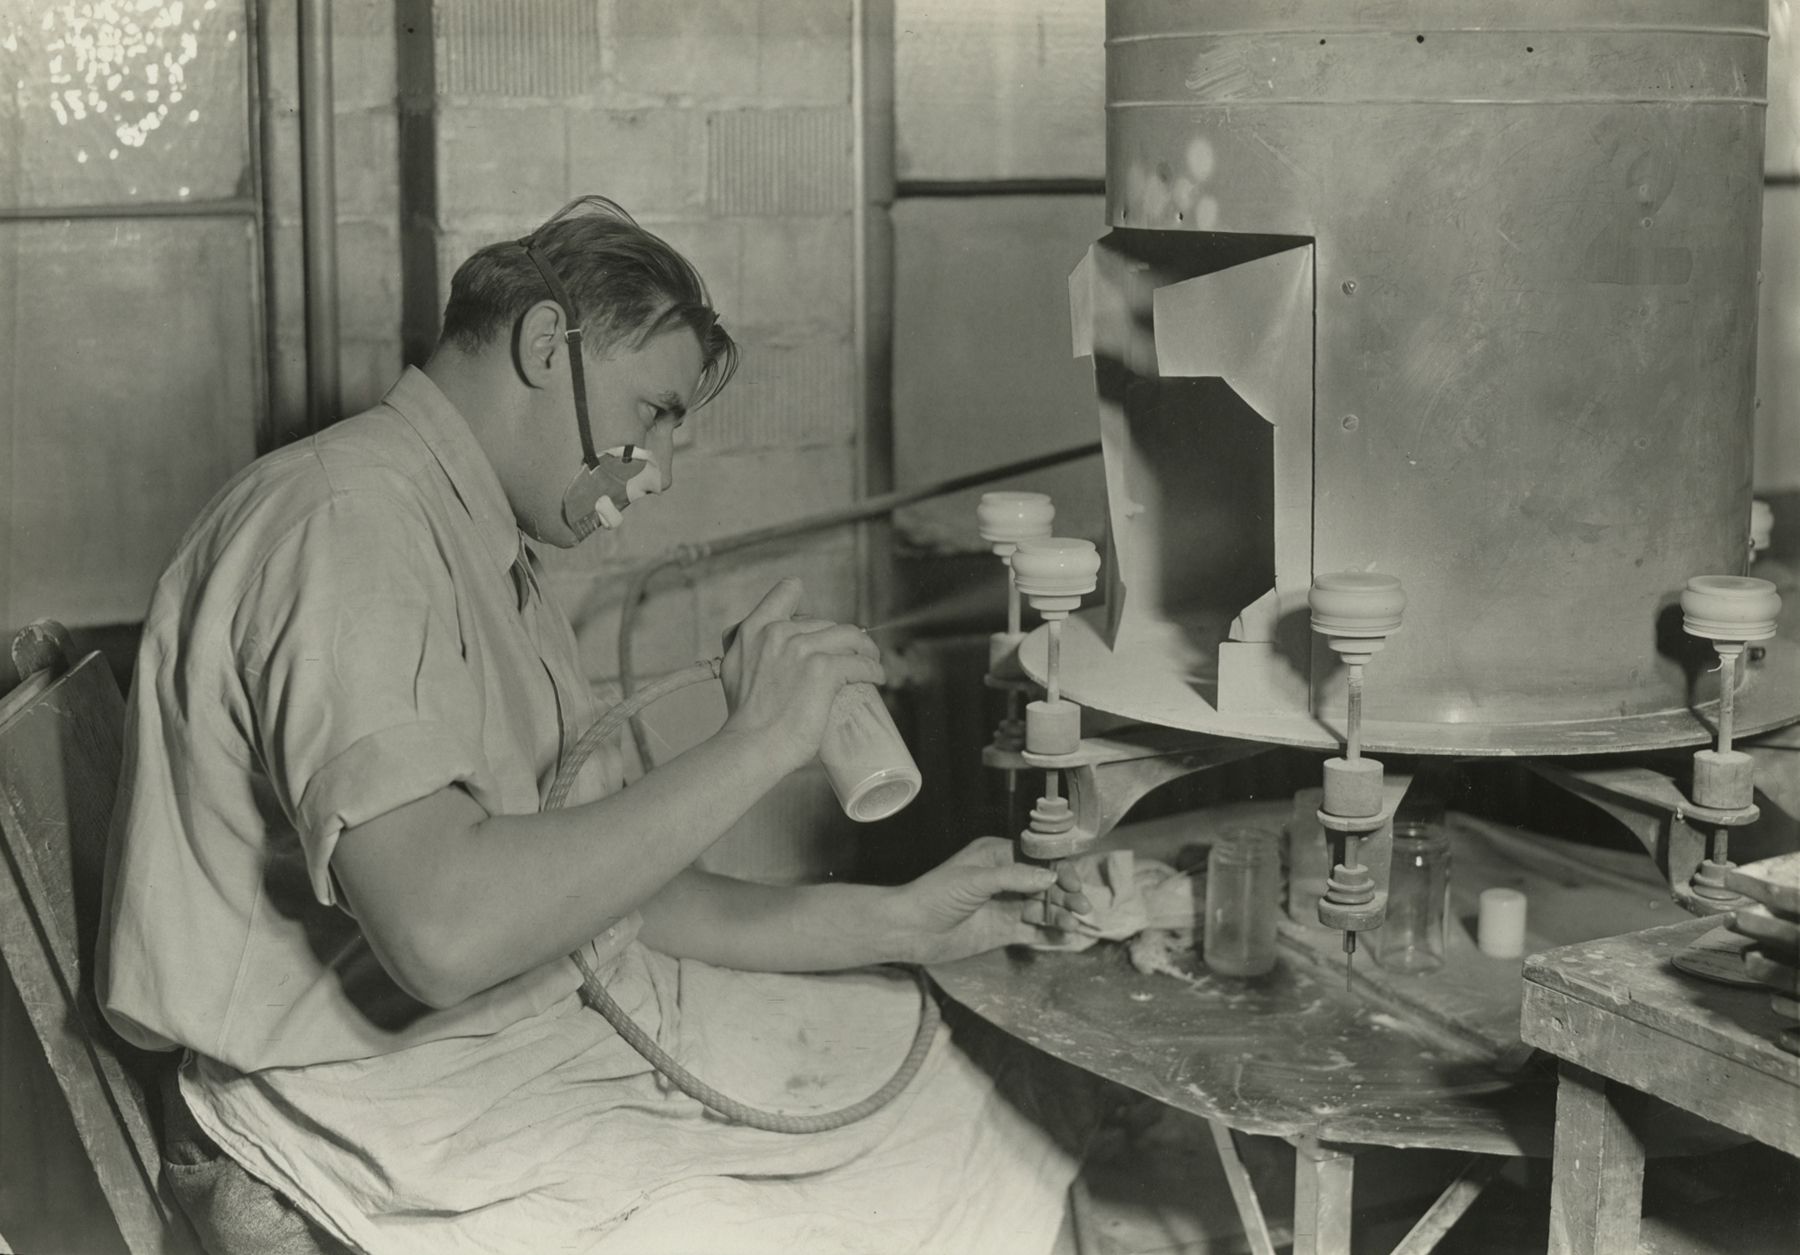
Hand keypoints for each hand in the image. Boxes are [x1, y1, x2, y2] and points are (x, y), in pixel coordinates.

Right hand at [717, 578, 884, 773]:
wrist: (750, 747)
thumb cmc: (745, 720)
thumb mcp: (734, 671)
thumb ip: (750, 651)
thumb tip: (768, 651)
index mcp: (753, 630)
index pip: (786, 591)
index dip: (805, 606)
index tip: (815, 628)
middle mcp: (776, 632)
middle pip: (823, 622)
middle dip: (837, 640)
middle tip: (847, 657)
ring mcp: (801, 649)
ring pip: (848, 636)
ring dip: (865, 649)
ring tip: (871, 661)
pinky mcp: (823, 670)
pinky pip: (860, 662)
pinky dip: (873, 669)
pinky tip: (876, 677)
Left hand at [887, 837, 1089, 964]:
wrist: (911, 930)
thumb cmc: (936, 894)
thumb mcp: (975, 879)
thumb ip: (1014, 877)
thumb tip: (1050, 878)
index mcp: (997, 856)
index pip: (1036, 859)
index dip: (1058, 869)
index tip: (1073, 881)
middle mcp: (1005, 879)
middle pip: (1045, 884)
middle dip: (1065, 894)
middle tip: (1082, 906)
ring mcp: (1006, 906)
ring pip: (1043, 908)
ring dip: (1061, 914)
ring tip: (1076, 922)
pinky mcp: (1004, 931)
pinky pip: (1034, 931)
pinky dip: (1051, 933)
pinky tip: (1067, 937)